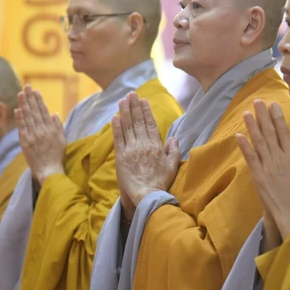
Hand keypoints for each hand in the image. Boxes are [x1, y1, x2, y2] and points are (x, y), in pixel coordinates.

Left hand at [16, 85, 65, 184]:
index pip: (44, 111)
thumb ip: (58, 126)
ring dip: (24, 104)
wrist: (49, 171)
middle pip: (34, 111)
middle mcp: (42, 131)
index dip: (39, 100)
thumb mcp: (62, 140)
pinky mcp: (25, 142)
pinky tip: (17, 109)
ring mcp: (33, 136)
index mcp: (51, 129)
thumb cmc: (57, 156)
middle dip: (30, 98)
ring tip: (21, 94)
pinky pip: (22, 128)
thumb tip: (53, 113)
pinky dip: (19, 118)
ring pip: (27, 117)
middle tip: (26, 87)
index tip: (36, 91)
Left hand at [112, 92, 179, 220]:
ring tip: (122, 100)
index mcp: (156, 146)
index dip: (146, 111)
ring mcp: (132, 150)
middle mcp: (144, 145)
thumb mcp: (172, 166)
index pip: (150, 124)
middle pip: (138, 122)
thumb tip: (174, 138)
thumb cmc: (161, 183)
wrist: (147, 195)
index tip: (143, 100)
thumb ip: (173, 151)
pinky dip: (116, 127)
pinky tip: (115, 117)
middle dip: (134, 106)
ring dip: (125, 112)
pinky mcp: (121, 157)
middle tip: (131, 94)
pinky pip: (118, 139)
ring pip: (128, 127)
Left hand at [236, 101, 289, 241]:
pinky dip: (244, 146)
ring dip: (252, 127)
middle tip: (257, 102)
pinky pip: (250, 158)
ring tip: (247, 113)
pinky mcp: (257, 175)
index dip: (277, 117)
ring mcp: (266, 166)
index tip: (273, 104)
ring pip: (258, 142)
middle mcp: (278, 158)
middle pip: (269, 133)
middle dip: (263, 116)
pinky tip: (239, 135)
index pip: (283, 132)